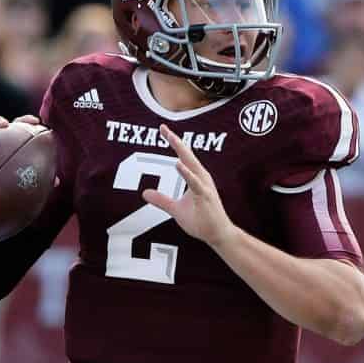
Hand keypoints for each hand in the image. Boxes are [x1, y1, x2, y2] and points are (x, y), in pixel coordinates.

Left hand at [142, 123, 235, 249]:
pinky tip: (178, 164)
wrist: (218, 235)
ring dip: (181, 151)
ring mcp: (205, 187)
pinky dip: (187, 173)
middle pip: (187, 155)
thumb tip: (144, 193)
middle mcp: (202, 178)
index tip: (163, 129)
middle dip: (175, 140)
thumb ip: (161, 200)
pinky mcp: (206, 197)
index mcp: (196, 178)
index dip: (174, 142)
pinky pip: (195, 183)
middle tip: (163, 127)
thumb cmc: (202, 221)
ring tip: (171, 138)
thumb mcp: (176, 210)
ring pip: (192, 165)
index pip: (183, 157)